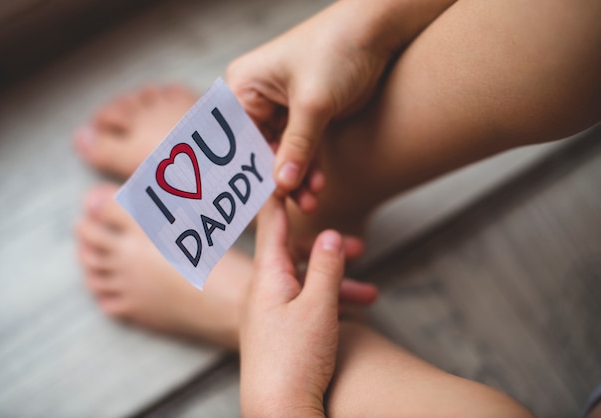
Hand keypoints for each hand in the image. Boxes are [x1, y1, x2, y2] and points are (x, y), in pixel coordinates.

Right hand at [227, 1, 393, 210]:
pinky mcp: (306, 116)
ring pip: (283, 154)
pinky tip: (318, 187)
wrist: (378, 33)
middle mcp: (258, 97)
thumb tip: (282, 186)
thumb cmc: (338, 51)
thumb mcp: (314, 103)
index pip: (237, 138)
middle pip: (259, 150)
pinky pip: (302, 150)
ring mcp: (282, 108)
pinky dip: (310, 169)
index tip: (258, 199)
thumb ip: (298, 146)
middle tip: (291, 205)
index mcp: (244, 86)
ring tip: (311, 201)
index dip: (248, 170)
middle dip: (278, 179)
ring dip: (297, 179)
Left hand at [240, 196, 375, 416]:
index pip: (271, 223)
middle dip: (327, 247)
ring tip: (369, 290)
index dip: (279, 195)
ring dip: (335, 280)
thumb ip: (325, 267)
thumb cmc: (295, 361)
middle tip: (359, 246)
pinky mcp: (277, 330)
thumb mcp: (319, 308)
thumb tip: (327, 232)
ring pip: (303, 281)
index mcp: (267, 276)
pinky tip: (353, 311)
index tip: (283, 171)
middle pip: (293, 252)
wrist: (278, 411)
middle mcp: (262, 290)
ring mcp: (268, 312)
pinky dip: (328, 302)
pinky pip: (303, 304)